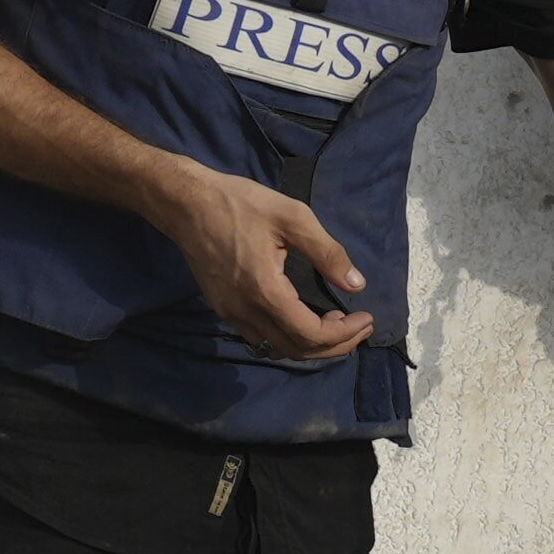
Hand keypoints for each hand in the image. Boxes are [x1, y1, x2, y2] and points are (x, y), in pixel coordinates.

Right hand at [155, 167, 373, 360]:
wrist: (186, 204)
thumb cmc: (240, 204)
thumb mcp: (292, 216)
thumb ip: (327, 252)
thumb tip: (356, 284)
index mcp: (265, 291)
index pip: (311, 334)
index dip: (344, 334)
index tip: (367, 318)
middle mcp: (245, 311)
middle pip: (297, 349)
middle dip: (335, 345)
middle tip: (360, 328)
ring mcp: (231, 313)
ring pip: (278, 348)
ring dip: (311, 345)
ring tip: (336, 324)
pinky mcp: (223, 308)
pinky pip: (260, 338)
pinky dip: (288, 338)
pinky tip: (303, 318)